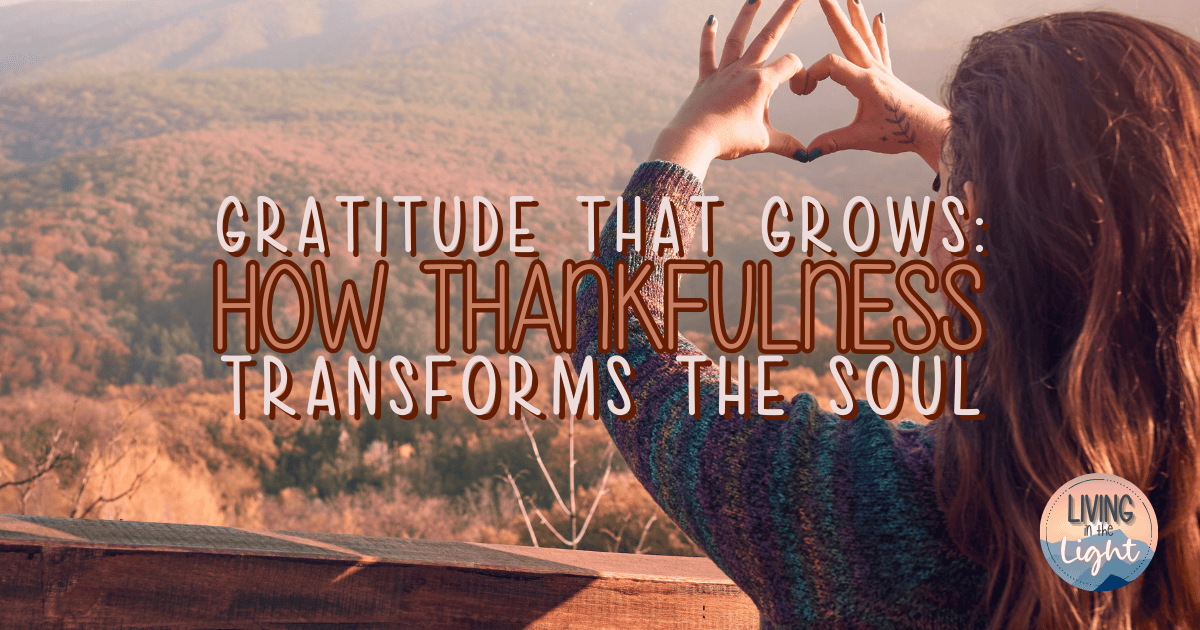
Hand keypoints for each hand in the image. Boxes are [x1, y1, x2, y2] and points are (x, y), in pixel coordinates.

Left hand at [648, 0, 808, 181]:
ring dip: (747, 16)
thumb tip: (808, 156)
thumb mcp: (763, 142)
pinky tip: (710, 19)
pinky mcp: (706, 79)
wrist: (693, 140)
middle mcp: (743, 70)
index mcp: (761, 82)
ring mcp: (723, 72)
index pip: (791, 64)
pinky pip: (707, 53)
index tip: (799, 92)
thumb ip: (787, 145)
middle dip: (786, 13)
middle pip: (769, 35)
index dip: (802, 75)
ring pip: (737, 37)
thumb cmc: (729, 140)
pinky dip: (707, 36)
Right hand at [799, 0, 948, 170]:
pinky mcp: (889, 76)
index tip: (804, 91)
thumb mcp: (864, 139)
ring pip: (865, 38)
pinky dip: (878, 32)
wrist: (931, 132)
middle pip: (850, 38)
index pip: (832, 66)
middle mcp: (874, 71)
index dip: (813, 74)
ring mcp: (883, 71)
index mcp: (866, 83)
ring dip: (856, 17)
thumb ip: (834, 142)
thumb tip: (808, 152)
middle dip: (835, 16)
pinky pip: (881, 48)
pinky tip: (878, 18)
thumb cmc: (900, 134)